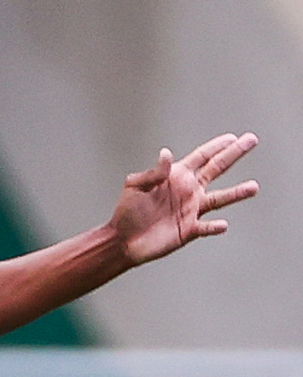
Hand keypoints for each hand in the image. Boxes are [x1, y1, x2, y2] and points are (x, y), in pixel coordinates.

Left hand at [109, 132, 258, 265]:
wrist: (123, 239)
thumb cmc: (127, 211)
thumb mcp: (135, 186)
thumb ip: (154, 172)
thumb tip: (166, 154)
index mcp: (176, 177)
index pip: (201, 157)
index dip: (216, 146)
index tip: (233, 137)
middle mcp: (188, 190)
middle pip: (216, 169)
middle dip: (234, 155)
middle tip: (251, 141)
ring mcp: (191, 210)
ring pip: (220, 199)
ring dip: (236, 193)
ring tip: (253, 187)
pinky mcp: (189, 230)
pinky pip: (206, 227)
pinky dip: (215, 227)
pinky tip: (223, 224)